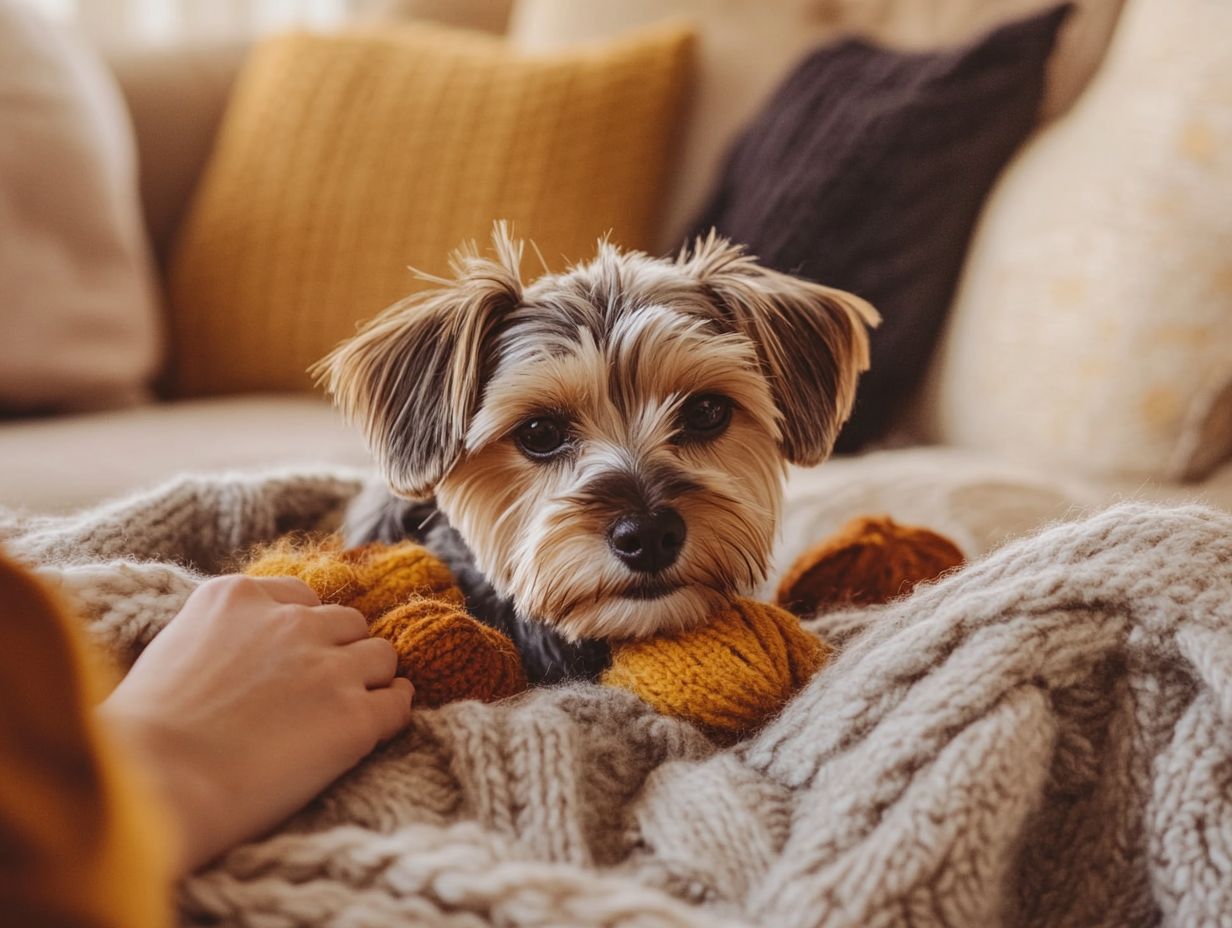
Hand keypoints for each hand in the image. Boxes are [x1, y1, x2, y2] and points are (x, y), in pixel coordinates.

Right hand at [99, 575, 412, 873]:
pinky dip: (395, 709)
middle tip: (325, 687)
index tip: (297, 655)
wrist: (154, 785)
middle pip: (347, 623)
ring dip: (372, 678)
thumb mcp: (170, 651)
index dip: (304, 629)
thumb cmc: (140, 737)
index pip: (300, 597)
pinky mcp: (355, 717)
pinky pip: (398, 702)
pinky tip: (385, 723)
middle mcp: (291, 622)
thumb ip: (216, 636)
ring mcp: (329, 668)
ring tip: (358, 704)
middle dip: (340, 650)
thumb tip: (237, 655)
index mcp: (238, 596)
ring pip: (381, 656)